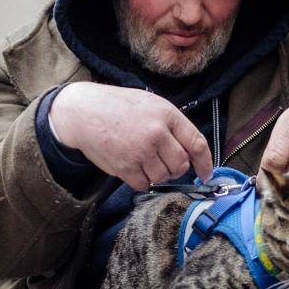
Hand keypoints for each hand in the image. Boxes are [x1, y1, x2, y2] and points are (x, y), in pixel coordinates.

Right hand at [49, 82, 213, 190]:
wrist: (83, 112)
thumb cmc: (115, 107)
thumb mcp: (149, 104)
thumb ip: (170, 125)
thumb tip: (189, 153)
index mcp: (167, 115)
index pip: (197, 143)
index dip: (205, 162)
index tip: (205, 173)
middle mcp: (156, 133)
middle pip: (180, 165)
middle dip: (175, 168)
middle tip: (161, 161)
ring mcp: (141, 151)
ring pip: (163, 177)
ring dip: (156, 174)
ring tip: (142, 160)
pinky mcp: (125, 167)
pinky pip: (143, 184)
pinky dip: (140, 180)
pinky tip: (131, 166)